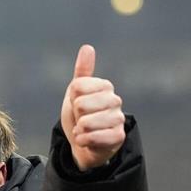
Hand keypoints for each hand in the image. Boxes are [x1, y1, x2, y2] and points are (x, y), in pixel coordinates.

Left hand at [60, 44, 125, 170]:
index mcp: (105, 86)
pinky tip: (86, 140)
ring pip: (87, 122)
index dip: (72, 99)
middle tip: (81, 120)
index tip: (77, 105)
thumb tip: (87, 48)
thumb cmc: (81, 116)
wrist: (84, 143)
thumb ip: (82, 72)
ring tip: (84, 130)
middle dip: (75, 116)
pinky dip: (84, 141)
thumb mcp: (76, 93)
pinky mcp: (118, 136)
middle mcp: (115, 100)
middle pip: (81, 105)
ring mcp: (118, 118)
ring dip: (79, 130)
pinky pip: (95, 137)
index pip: (77, 86)